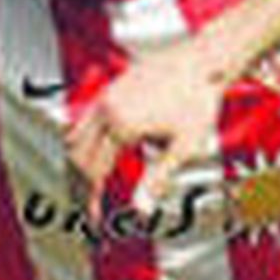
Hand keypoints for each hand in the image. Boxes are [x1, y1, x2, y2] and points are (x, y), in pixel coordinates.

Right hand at [66, 41, 221, 222]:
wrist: (203, 62)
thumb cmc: (198, 100)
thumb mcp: (183, 147)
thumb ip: (157, 180)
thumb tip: (142, 211)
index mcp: (122, 127)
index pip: (95, 173)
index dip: (92, 199)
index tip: (94, 217)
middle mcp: (107, 110)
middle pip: (78, 157)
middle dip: (80, 185)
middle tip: (88, 206)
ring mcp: (106, 97)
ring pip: (75, 137)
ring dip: (77, 164)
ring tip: (87, 185)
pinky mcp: (110, 89)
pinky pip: (84, 119)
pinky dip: (83, 142)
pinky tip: (94, 154)